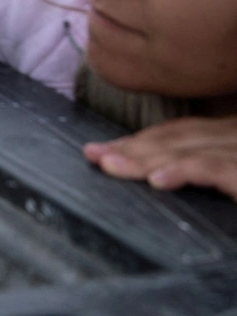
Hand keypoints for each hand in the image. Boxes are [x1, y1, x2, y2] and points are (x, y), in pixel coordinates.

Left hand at [84, 116, 236, 199]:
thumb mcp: (230, 177)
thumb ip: (208, 171)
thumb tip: (157, 179)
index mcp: (229, 135)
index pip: (178, 134)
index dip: (139, 141)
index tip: (104, 150)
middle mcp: (233, 136)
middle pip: (175, 139)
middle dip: (130, 147)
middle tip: (93, 154)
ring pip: (184, 151)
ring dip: (142, 158)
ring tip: (108, 165)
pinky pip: (210, 168)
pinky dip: (180, 171)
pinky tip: (156, 181)